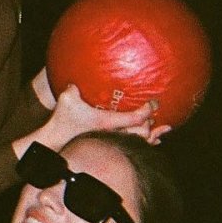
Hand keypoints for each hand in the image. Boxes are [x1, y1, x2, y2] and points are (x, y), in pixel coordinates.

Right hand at [44, 84, 166, 145]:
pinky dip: (144, 141)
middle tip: (156, 112)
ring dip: (152, 135)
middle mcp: (113, 133)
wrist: (57, 137)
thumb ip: (74, 87)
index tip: (154, 102)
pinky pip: (132, 144)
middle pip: (142, 133)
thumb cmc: (63, 119)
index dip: (147, 110)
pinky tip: (152, 139)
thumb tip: (79, 78)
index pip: (135, 118)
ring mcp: (112, 139)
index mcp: (108, 122)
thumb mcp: (66, 99)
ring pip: (139, 141)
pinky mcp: (109, 141)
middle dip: (152, 123)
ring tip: (163, 130)